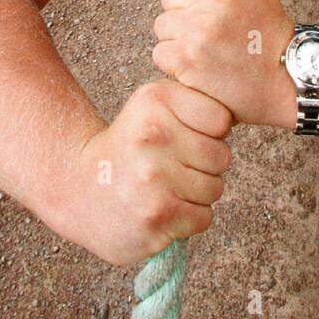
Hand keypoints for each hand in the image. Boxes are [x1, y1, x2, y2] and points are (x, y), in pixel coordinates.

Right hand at [57, 80, 233, 266]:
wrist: (79, 189)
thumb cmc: (130, 145)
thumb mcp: (152, 105)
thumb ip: (194, 101)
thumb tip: (239, 112)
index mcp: (156, 100)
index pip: (222, 120)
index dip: (210, 133)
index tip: (185, 137)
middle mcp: (154, 134)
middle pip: (222, 156)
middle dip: (205, 165)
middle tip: (172, 166)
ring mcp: (154, 177)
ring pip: (215, 188)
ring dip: (196, 193)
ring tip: (164, 187)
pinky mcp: (157, 216)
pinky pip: (203, 217)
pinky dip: (187, 218)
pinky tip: (161, 208)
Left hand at [152, 0, 295, 127]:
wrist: (281, 75)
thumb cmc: (265, 30)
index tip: (208, 2)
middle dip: (186, 13)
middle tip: (214, 29)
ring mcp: (198, 24)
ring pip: (162, 25)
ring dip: (180, 38)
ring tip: (209, 47)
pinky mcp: (185, 55)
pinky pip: (160, 52)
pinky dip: (177, 62)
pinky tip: (201, 64)